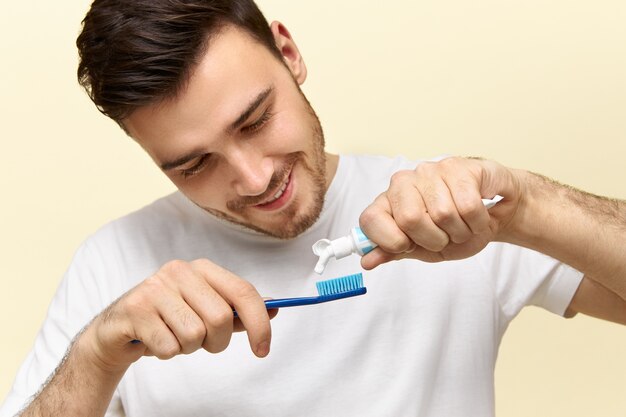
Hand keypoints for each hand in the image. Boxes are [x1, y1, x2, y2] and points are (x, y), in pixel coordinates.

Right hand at [78, 259, 276, 373]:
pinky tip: (154, 341)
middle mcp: (180, 271)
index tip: (263, 349)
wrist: (118, 329)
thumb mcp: (205, 311)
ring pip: (195, 335)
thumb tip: (275, 307)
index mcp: (203, 269)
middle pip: (221, 318)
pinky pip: (170, 347)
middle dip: (216, 342)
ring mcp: (155, 287)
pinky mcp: (135, 308)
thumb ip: (237, 310)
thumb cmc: (169, 319)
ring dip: (188, 348)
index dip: (260, 322)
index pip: (243, 291)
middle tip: (200, 342)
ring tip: (173, 337)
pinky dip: (167, 353)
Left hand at [359, 157, 521, 268]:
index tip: (409, 245)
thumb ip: (393, 252)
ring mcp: (430, 171)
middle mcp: (403, 182)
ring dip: (459, 232)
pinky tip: (476, 217)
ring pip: (443, 214)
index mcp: (388, 202)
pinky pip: (468, 207)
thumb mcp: (421, 248)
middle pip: (410, 219)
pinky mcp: (458, 167)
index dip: (392, 242)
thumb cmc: (452, 230)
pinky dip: (477, 222)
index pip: (370, 220)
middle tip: (444, 237)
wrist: (492, 215)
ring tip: (461, 226)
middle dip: (434, 239)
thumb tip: (367, 261)